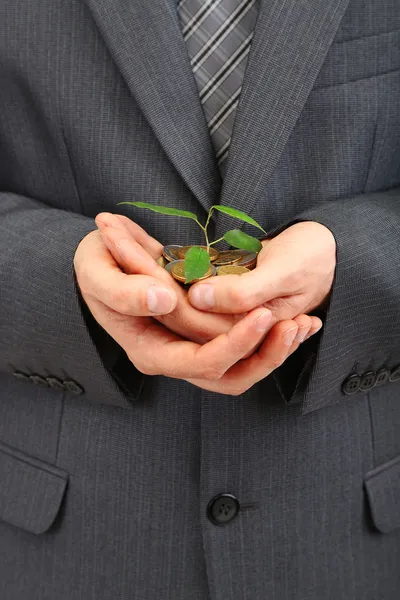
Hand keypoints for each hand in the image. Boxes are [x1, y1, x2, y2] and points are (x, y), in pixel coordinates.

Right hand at [73, 228, 321, 394]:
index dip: (234, 344)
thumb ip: (124, 291)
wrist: (99, 261)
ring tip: (305, 323)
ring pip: (241, 367)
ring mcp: (190, 348)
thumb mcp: (98, 272)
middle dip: (265, 355)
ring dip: (274, 350)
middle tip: (296, 324)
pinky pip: (242, 346)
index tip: (263, 314)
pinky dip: (270, 335)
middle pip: (229, 377)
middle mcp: (173, 357)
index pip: (201, 363)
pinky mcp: (204, 334)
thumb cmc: (95, 266)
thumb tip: (163, 300)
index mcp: (150, 351)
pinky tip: (298, 317)